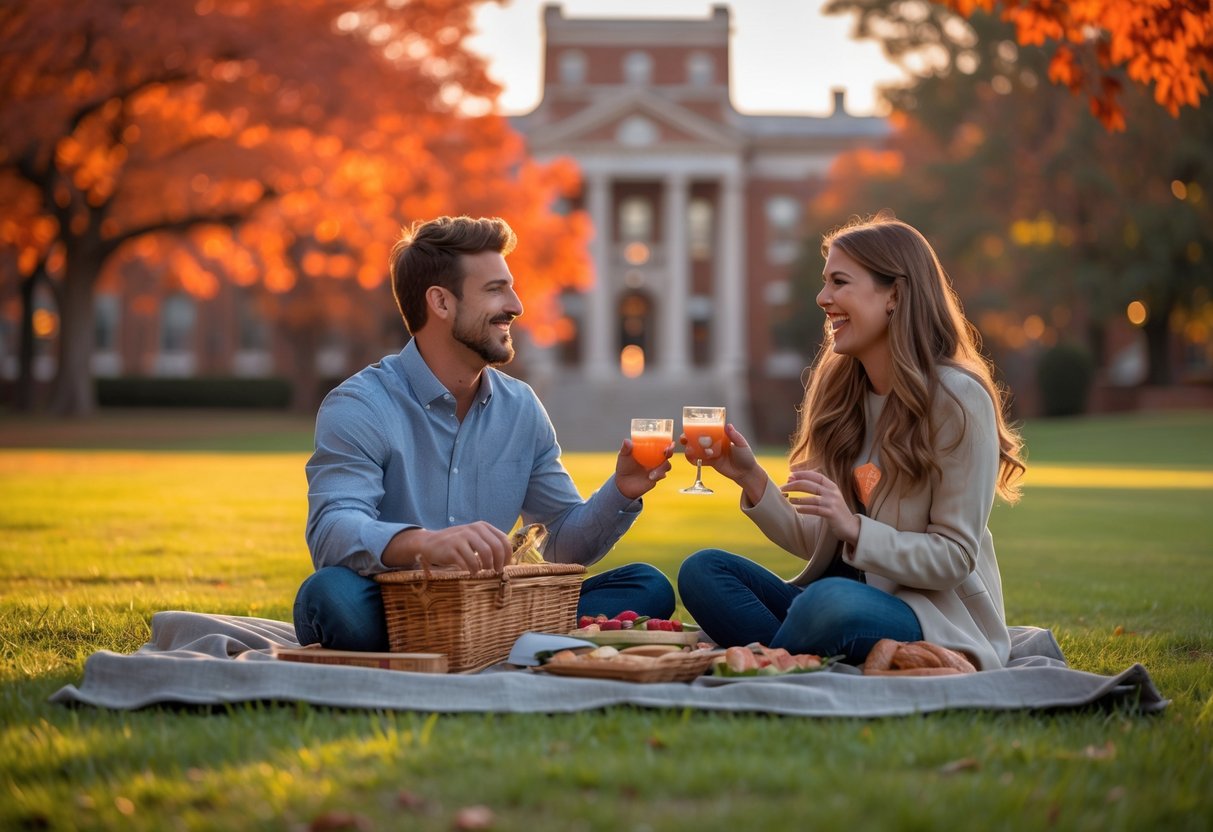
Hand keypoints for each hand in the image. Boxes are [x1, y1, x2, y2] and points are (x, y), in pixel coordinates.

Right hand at [385, 522, 511, 572]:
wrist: (430, 543)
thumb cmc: (457, 544)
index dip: (507, 555)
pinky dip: (472, 570)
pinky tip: (470, 572)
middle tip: (495, 571)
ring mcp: (462, 538)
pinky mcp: (452, 548)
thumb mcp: (474, 538)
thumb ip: (489, 544)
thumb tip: (507, 560)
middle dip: (498, 562)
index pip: (503, 540)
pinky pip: (468, 562)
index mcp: (482, 526)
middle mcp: (473, 529)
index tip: (505, 565)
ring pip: (484, 554)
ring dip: (485, 567)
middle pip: (495, 548)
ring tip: (481, 571)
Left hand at [615, 437, 673, 499]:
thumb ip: (626, 449)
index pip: (661, 445)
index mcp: (649, 451)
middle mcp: (655, 458)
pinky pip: (662, 475)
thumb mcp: (623, 456)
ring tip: (652, 473)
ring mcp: (656, 468)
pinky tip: (651, 477)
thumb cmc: (624, 466)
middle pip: (667, 454)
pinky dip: (659, 475)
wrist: (623, 483)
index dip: (667, 443)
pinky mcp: (656, 477)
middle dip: (669, 452)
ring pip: (667, 465)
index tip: (670, 443)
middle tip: (666, 451)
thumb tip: (627, 441)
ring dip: (663, 467)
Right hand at [679, 424, 767, 501]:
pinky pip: (700, 460)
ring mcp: (712, 453)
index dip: (698, 428)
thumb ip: (734, 436)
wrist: (746, 473)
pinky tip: (691, 459)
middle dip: (689, 438)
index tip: (690, 427)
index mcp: (721, 436)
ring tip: (688, 451)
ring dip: (690, 449)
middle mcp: (715, 443)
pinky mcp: (711, 463)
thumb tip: (728, 425)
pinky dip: (694, 460)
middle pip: (699, 439)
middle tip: (683, 439)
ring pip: (698, 449)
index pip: (708, 429)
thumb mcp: (741, 445)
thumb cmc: (746, 457)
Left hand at [779, 467, 859, 544]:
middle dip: (794, 485)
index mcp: (832, 486)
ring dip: (798, 498)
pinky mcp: (831, 513)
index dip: (802, 474)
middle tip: (783, 488)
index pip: (815, 475)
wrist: (851, 526)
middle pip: (810, 485)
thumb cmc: (835, 511)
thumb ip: (817, 488)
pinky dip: (804, 508)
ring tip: (788, 499)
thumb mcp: (829, 496)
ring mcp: (832, 502)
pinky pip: (814, 509)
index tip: (789, 475)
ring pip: (811, 497)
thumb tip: (795, 480)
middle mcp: (832, 492)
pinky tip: (796, 509)